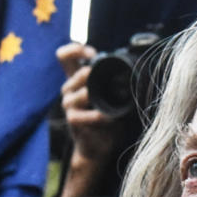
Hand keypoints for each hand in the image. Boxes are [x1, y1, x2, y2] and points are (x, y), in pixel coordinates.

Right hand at [56, 42, 119, 161]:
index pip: (64, 56)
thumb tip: (132, 64)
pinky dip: (101, 117)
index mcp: (76, 79)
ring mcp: (68, 104)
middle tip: (114, 86)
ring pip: (82, 92)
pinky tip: (110, 119)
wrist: (98, 147)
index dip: (76, 49)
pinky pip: (88, 114)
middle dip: (97, 77)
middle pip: (78, 73)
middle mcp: (69, 89)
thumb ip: (112, 80)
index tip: (92, 54)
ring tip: (113, 106)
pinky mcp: (72, 119)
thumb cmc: (106, 119)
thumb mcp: (110, 95)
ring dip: (101, 98)